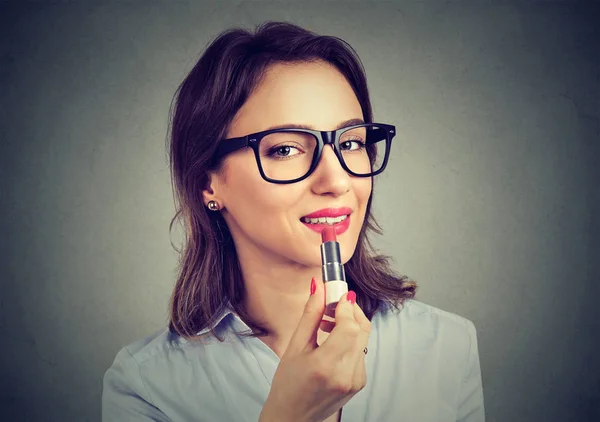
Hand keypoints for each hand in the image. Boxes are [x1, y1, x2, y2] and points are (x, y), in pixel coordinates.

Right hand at [259, 278, 370, 421]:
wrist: (292, 416)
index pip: (349, 327)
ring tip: (326, 323)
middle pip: (361, 330)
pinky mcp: (360, 383)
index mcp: (326, 365)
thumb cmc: (287, 383)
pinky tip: (331, 340)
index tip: (337, 294)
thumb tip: (319, 287)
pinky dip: (350, 340)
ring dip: (349, 325)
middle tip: (332, 303)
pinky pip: (361, 352)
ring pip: (363, 340)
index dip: (346, 307)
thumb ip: (309, 315)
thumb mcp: (294, 347)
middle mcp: (346, 374)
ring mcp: (356, 381)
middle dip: (349, 311)